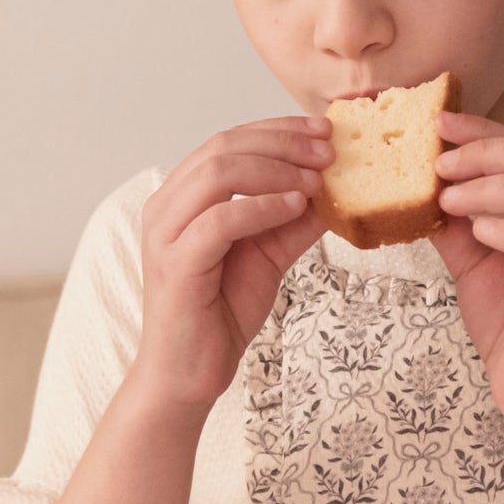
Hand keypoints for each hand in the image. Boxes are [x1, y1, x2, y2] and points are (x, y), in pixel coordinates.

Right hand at [129, 115, 332, 415]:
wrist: (190, 372)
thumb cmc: (220, 312)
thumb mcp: (270, 254)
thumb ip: (293, 219)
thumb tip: (337, 187)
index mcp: (183, 195)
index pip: (229, 140)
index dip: (279, 130)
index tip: (324, 132)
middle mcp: (167, 205)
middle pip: (224, 146)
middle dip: (283, 143)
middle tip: (328, 151)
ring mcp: (166, 233)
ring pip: (219, 174)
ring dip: (276, 170)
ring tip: (316, 180)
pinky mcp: (176, 263)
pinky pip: (220, 220)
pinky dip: (262, 207)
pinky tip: (295, 207)